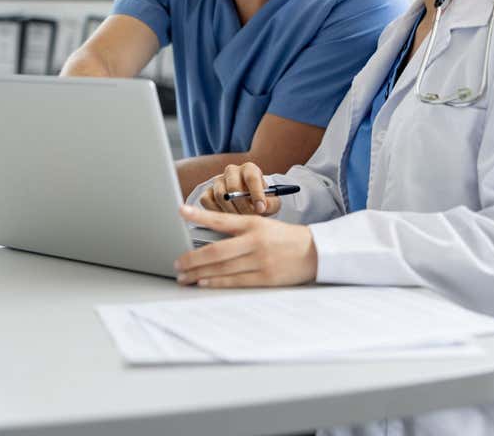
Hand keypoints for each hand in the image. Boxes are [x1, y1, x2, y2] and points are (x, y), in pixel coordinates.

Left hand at [175, 205, 317, 287]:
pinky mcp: (266, 278)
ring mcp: (260, 260)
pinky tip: (204, 282)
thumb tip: (208, 239)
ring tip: (184, 276)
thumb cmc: (285, 238)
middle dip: (192, 258)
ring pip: (223, 268)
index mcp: (254, 224)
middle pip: (216, 251)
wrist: (316, 251)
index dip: (200, 215)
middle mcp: (255, 241)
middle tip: (177, 263)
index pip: (221, 219)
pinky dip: (217, 281)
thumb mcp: (263, 225)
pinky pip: (236, 281)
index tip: (181, 211)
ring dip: (199, 273)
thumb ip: (239, 230)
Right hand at [198, 162, 279, 215]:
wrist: (250, 205)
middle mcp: (232, 171)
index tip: (261, 208)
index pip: (251, 177)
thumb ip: (270, 204)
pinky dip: (216, 212)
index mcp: (249, 169)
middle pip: (233, 186)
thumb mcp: (272, 203)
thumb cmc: (261, 202)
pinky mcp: (208, 192)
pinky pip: (207, 201)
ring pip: (220, 195)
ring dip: (231, 211)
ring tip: (241, 219)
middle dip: (243, 206)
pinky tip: (227, 216)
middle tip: (250, 217)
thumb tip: (262, 206)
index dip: (256, 193)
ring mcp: (218, 181)